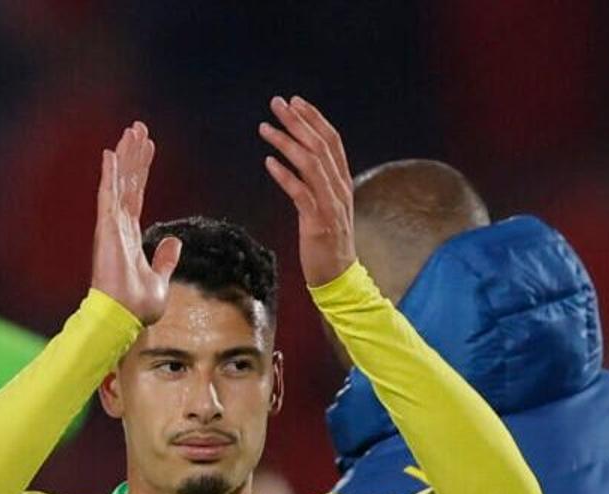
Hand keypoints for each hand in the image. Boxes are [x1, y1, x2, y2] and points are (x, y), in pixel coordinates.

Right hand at [91, 121, 176, 321]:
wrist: (123, 318)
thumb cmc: (138, 306)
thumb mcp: (160, 279)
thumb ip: (165, 259)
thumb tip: (173, 241)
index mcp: (130, 236)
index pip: (137, 195)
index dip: (142, 171)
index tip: (148, 148)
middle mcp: (119, 226)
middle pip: (129, 182)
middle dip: (135, 155)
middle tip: (139, 128)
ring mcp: (112, 226)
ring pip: (119, 182)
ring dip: (125, 156)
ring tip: (132, 131)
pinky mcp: (107, 229)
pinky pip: (108, 195)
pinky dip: (109, 174)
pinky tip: (111, 153)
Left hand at [259, 95, 355, 290]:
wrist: (338, 276)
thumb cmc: (328, 241)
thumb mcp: (328, 205)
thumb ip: (319, 181)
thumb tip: (302, 157)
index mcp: (343, 182)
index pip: (332, 141)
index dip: (314, 118)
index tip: (295, 102)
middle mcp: (339, 189)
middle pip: (320, 146)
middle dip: (297, 121)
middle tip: (277, 103)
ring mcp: (330, 205)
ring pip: (311, 164)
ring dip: (286, 142)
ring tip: (265, 128)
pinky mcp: (317, 223)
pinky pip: (301, 193)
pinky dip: (285, 175)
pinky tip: (269, 162)